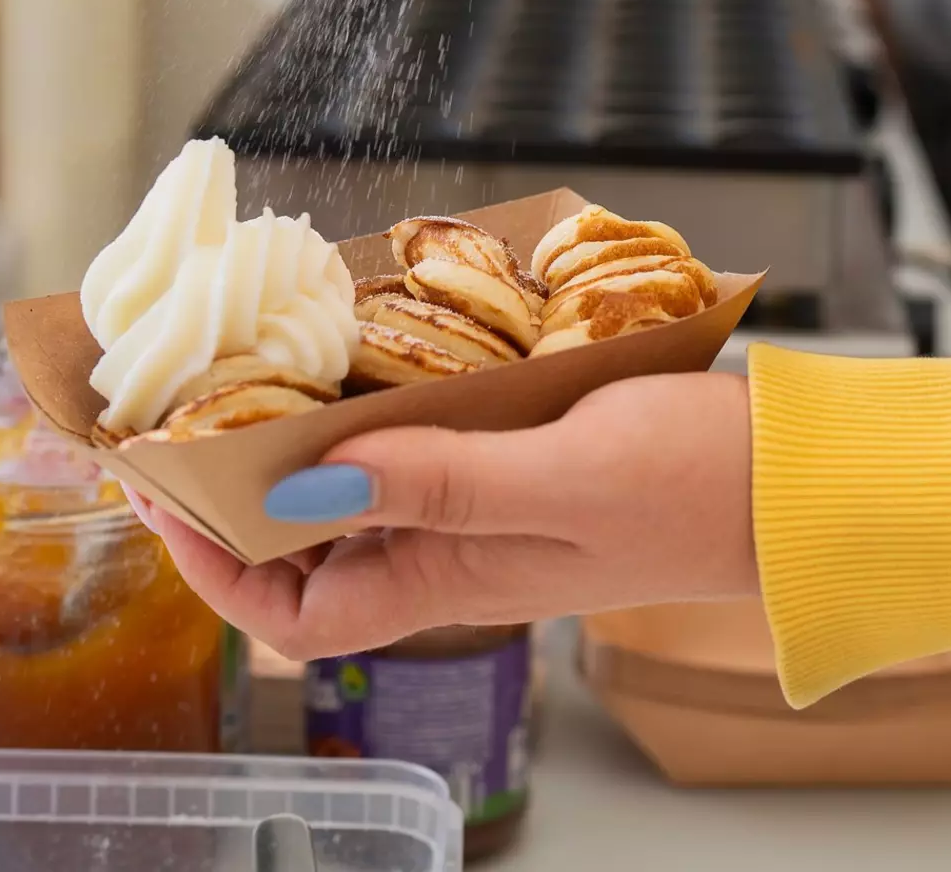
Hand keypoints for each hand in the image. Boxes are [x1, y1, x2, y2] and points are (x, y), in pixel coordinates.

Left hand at [127, 372, 755, 659]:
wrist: (789, 474)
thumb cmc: (691, 490)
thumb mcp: (560, 482)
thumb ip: (436, 482)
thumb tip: (302, 487)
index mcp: (450, 575)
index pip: (295, 609)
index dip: (213, 562)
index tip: (161, 489)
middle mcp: (451, 543)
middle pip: (307, 541)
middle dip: (231, 486)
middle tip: (177, 407)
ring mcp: (480, 496)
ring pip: (353, 480)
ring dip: (293, 434)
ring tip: (242, 365)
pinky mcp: (512, 448)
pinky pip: (413, 433)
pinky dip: (371, 395)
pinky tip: (356, 342)